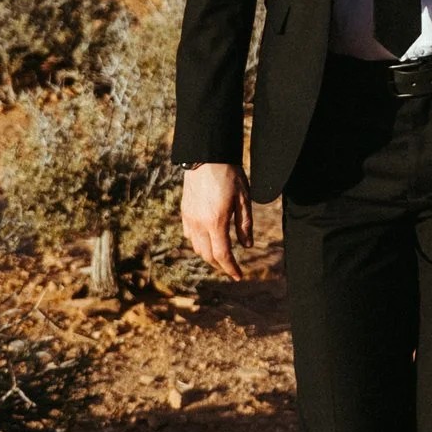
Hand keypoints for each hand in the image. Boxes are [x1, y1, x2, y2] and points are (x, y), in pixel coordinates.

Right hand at [180, 161, 251, 280]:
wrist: (206, 155)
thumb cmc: (229, 174)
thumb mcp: (244, 198)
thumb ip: (245, 224)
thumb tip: (247, 246)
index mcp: (216, 222)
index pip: (223, 255)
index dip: (231, 269)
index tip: (239, 276)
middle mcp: (199, 223)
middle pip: (208, 255)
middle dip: (221, 266)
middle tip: (232, 268)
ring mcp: (189, 218)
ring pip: (197, 248)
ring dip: (209, 256)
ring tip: (221, 256)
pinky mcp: (184, 211)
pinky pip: (190, 236)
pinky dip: (199, 244)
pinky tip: (207, 241)